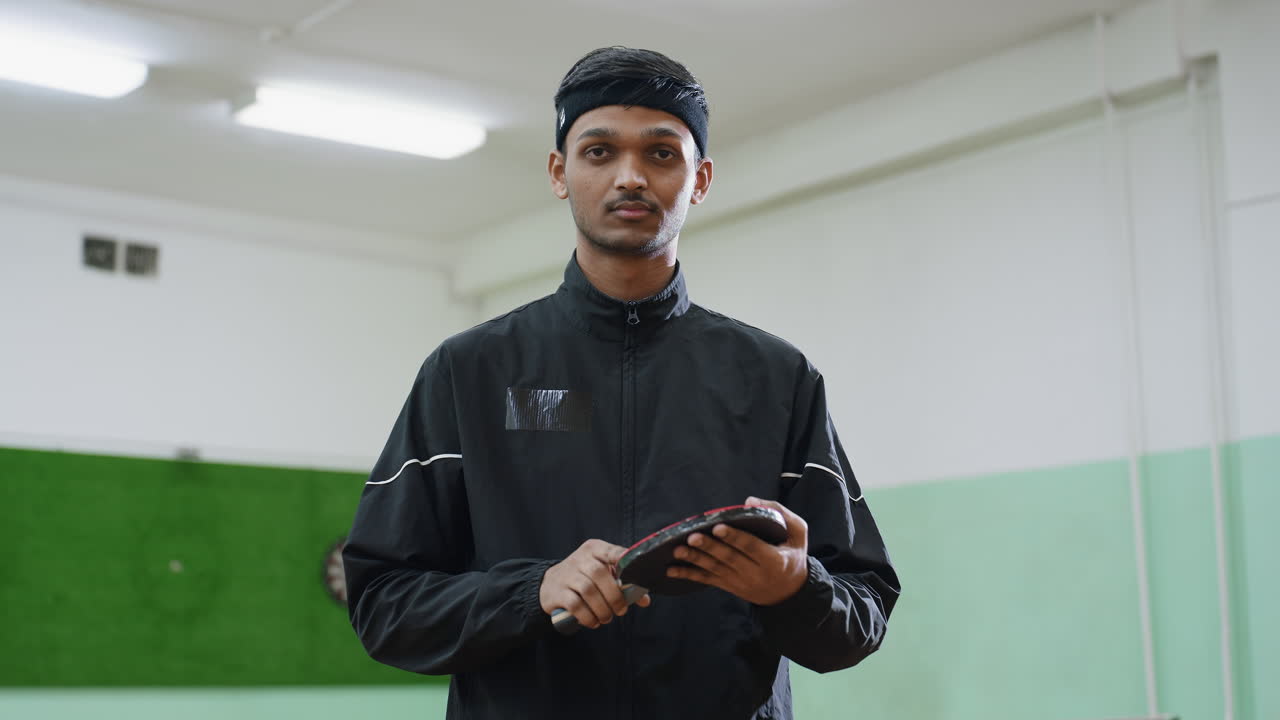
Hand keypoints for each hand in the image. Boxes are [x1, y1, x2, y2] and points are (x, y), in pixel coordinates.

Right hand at [540, 539, 651, 629]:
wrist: (550, 584)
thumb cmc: (584, 578)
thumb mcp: (603, 574)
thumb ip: (624, 584)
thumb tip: (645, 600)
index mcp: (594, 549)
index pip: (611, 551)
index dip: (623, 559)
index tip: (633, 572)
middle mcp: (580, 559)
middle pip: (599, 574)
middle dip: (614, 596)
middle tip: (621, 610)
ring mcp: (566, 575)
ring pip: (588, 591)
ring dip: (602, 609)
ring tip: (607, 618)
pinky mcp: (557, 592)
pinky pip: (575, 605)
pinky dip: (588, 617)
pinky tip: (593, 622)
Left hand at [666, 497, 808, 605]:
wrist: (789, 592)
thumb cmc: (793, 554)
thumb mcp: (798, 532)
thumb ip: (779, 512)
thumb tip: (749, 501)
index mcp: (775, 560)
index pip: (751, 547)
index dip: (735, 537)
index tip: (718, 527)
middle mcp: (756, 574)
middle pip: (729, 559)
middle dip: (710, 547)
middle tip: (692, 536)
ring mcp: (741, 583)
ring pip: (716, 570)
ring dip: (695, 560)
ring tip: (678, 550)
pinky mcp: (730, 587)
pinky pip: (708, 580)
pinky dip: (689, 575)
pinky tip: (672, 570)